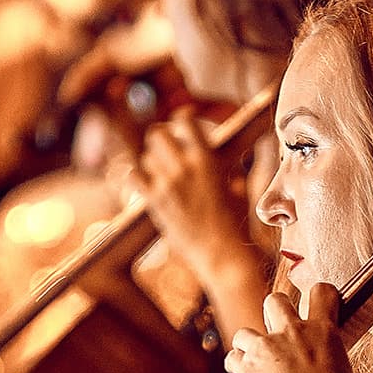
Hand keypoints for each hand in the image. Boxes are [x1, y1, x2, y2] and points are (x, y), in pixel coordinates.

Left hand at [137, 110, 253, 283]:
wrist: (223, 254)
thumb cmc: (236, 225)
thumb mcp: (238, 191)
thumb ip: (230, 173)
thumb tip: (228, 168)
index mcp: (207, 159)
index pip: (184, 120)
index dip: (182, 118)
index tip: (183, 123)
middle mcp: (184, 167)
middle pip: (158, 134)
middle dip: (162, 139)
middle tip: (169, 149)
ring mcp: (167, 184)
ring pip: (146, 156)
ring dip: (154, 161)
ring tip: (163, 173)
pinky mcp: (155, 202)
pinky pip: (134, 176)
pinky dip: (138, 177)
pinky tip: (147, 183)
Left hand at [223, 286, 359, 372]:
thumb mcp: (339, 372)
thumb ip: (323, 359)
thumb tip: (315, 365)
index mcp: (322, 331)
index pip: (322, 294)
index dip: (316, 294)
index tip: (312, 300)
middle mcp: (293, 332)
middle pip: (275, 300)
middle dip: (273, 311)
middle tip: (275, 331)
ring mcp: (266, 347)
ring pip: (244, 333)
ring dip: (248, 346)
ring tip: (256, 364)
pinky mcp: (246, 366)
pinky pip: (232, 358)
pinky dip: (237, 367)